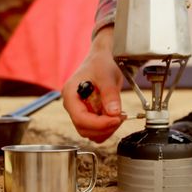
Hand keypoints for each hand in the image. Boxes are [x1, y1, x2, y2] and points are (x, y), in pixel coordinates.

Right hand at [61, 26, 124, 142]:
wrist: (101, 59)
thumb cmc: (100, 63)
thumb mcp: (106, 75)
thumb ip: (110, 94)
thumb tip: (114, 113)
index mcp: (70, 94)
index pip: (80, 118)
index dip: (99, 123)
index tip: (116, 119)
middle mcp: (72, 105)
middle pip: (84, 128)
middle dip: (104, 127)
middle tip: (120, 117)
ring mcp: (79, 111)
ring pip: (90, 132)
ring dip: (106, 129)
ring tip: (119, 115)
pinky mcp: (88, 114)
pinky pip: (96, 129)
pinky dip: (107, 127)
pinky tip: (116, 116)